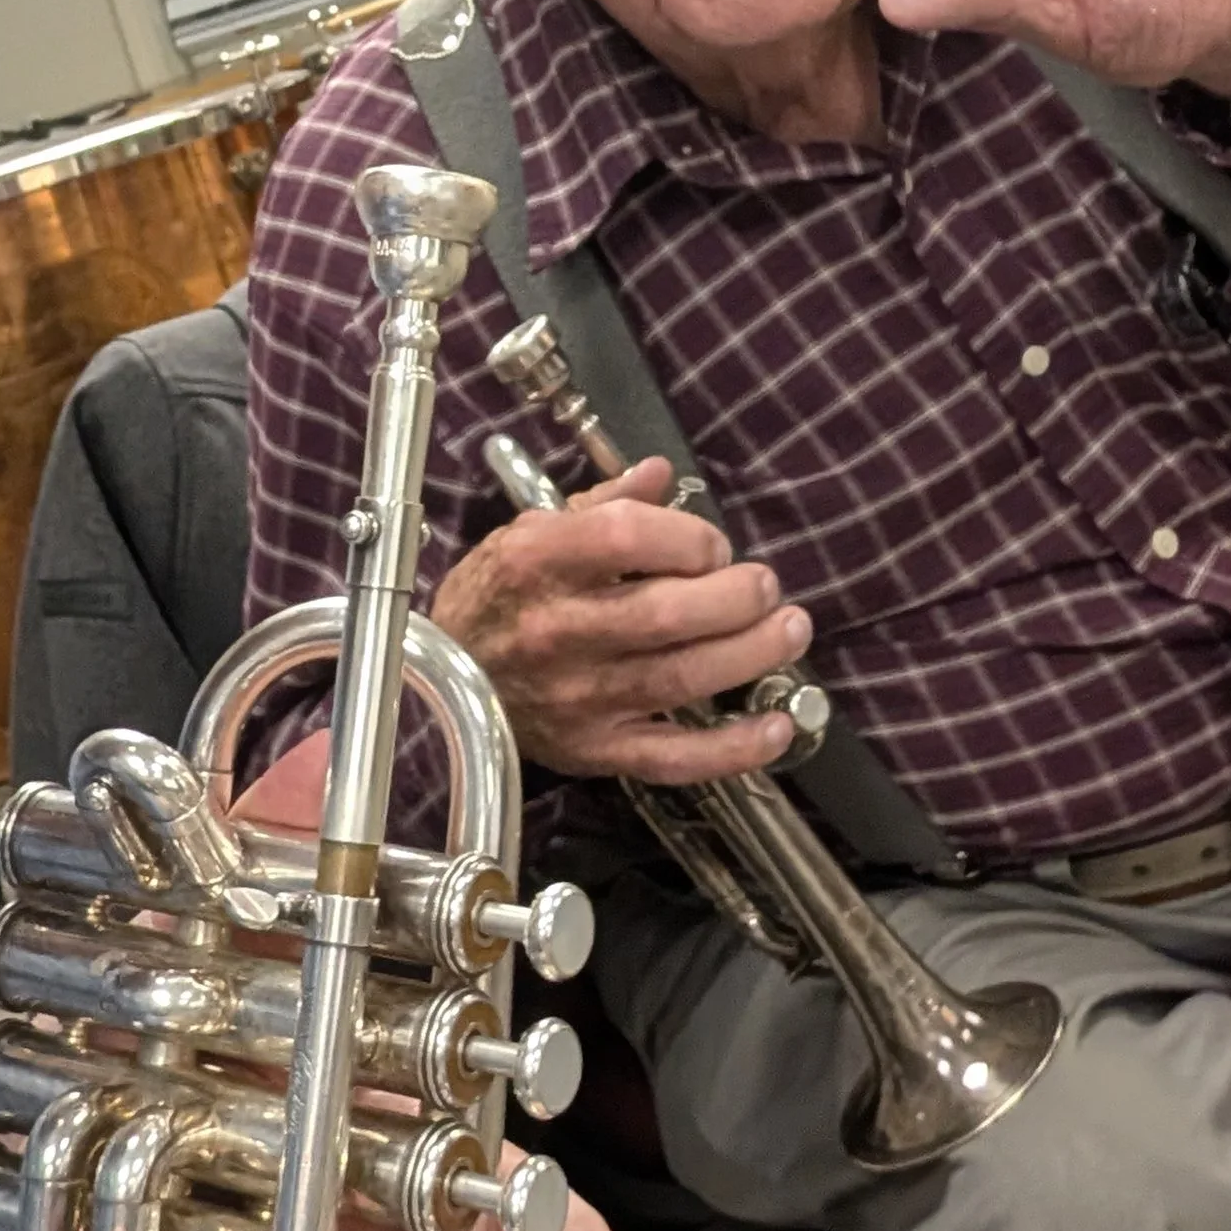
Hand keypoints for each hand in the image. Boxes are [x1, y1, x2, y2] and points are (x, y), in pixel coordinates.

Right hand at [429, 456, 806, 782]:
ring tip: (791, 631)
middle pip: (666, 614)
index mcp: (537, 562)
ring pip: (680, 680)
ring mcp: (578, 697)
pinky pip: (673, 758)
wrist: (440, 680)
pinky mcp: (596, 751)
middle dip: (736, 596)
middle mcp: (557, 630)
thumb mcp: (529, 531)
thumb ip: (603, 503)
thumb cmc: (497, 598)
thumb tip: (662, 472)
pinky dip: (733, 749)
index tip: (711, 546)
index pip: (626, 538)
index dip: (687, 536)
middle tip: (766, 585)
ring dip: (751, 655)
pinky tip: (777, 726)